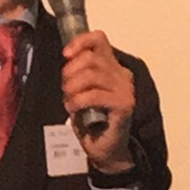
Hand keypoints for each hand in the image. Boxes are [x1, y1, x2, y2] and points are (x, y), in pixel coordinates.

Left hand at [60, 31, 136, 173]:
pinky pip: (94, 95)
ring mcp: (125, 90)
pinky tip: (73, 109)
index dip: (80, 41)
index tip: (65, 54)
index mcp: (113, 66)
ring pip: (91, 75)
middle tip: (65, 88)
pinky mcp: (124, 105)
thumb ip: (79, 71)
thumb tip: (68, 57)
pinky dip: (78, 101)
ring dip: (72, 87)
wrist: (105, 149)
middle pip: (91, 57)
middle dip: (70, 71)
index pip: (99, 39)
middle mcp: (122, 74)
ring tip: (68, 100)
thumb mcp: (82, 89)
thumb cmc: (92, 119)